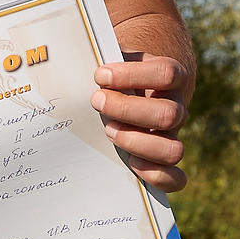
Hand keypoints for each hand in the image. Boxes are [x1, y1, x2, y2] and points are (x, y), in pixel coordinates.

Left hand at [91, 54, 189, 192]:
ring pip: (173, 150)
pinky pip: (175, 178)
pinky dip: (155, 175)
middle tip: (96, 102)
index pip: (167, 73)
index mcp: (170, 76)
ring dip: (136, 143)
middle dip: (127, 110)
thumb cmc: (116, 74)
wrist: (132, 88)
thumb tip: (63, 64)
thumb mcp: (113, 60)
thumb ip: (100, 59)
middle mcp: (176, 106)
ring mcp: (173, 135)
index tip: (100, 75)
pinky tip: (129, 162)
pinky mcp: (164, 160)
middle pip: (169, 115)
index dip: (133, 76)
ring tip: (108, 130)